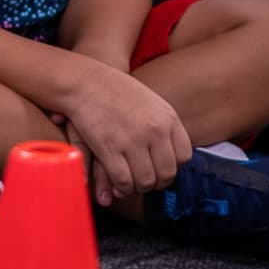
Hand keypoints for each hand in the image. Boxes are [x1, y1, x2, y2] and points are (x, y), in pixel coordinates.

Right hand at [60, 65, 191, 205]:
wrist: (84, 81)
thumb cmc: (116, 91)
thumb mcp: (150, 102)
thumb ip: (164, 127)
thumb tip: (171, 158)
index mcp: (168, 118)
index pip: (184, 157)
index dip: (172, 167)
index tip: (160, 168)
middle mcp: (155, 130)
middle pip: (167, 173)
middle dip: (156, 183)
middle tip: (146, 180)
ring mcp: (133, 140)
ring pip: (146, 181)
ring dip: (139, 187)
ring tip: (132, 182)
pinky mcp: (110, 148)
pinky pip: (124, 180)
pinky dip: (122, 187)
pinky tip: (118, 183)